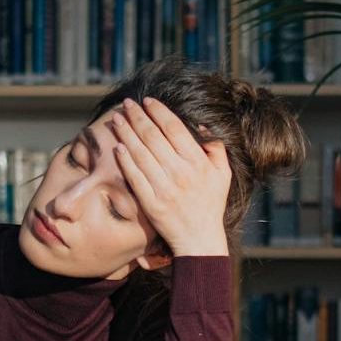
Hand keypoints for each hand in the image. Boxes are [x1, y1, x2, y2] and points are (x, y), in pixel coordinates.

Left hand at [108, 97, 232, 258]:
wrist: (199, 238)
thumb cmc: (211, 204)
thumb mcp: (223, 174)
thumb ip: (216, 148)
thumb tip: (201, 125)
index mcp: (198, 163)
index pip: (174, 129)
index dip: (159, 112)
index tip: (148, 101)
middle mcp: (181, 173)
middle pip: (153, 137)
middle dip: (138, 117)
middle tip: (127, 104)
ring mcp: (164, 188)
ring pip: (141, 154)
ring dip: (126, 134)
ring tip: (118, 120)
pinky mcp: (151, 202)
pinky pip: (134, 176)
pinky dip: (125, 160)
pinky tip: (117, 147)